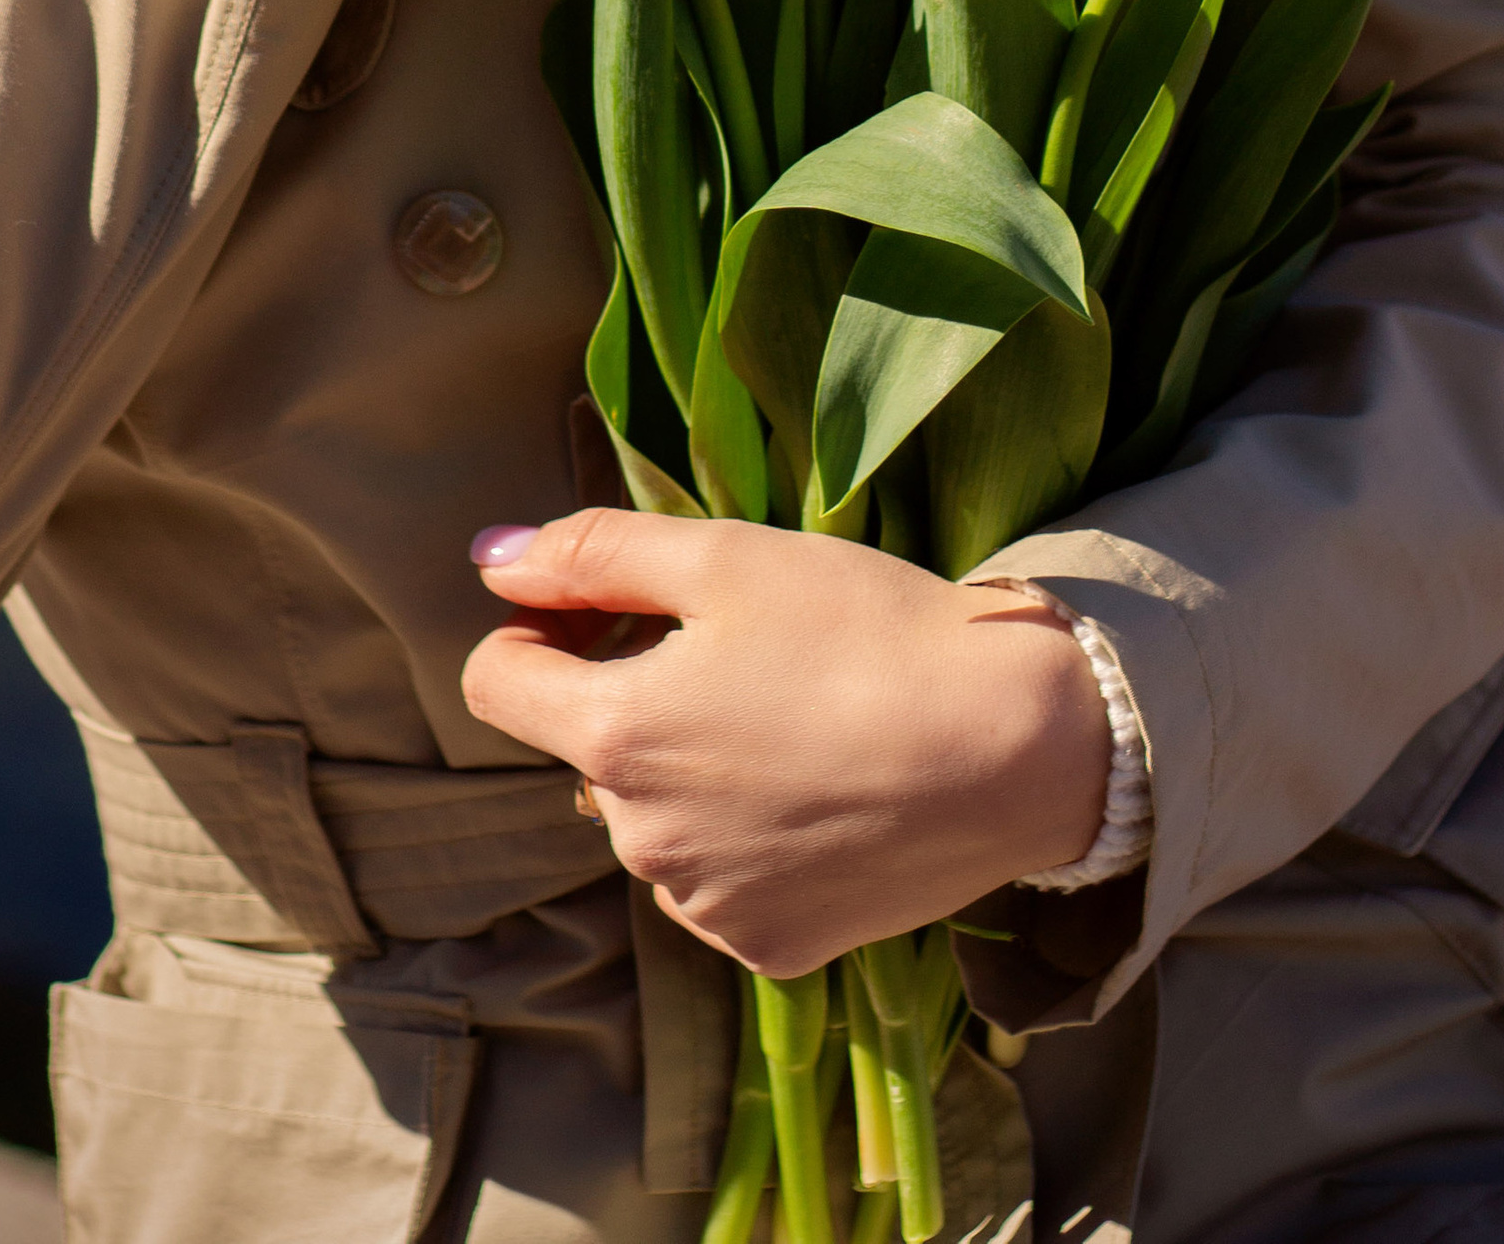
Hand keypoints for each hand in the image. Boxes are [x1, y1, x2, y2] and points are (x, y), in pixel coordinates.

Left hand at [460, 511, 1107, 977]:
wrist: (1013, 746)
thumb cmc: (866, 630)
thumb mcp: (726, 556)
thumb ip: (593, 553)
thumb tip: (490, 557)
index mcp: (617, 736)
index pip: (496, 685)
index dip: (535, 629)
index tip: (602, 606)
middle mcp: (641, 841)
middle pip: (588, 750)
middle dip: (630, 696)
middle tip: (736, 651)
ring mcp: (705, 908)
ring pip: (653, 819)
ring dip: (687, 771)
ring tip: (791, 719)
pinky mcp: (770, 948)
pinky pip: (716, 882)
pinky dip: (744, 837)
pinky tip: (819, 790)